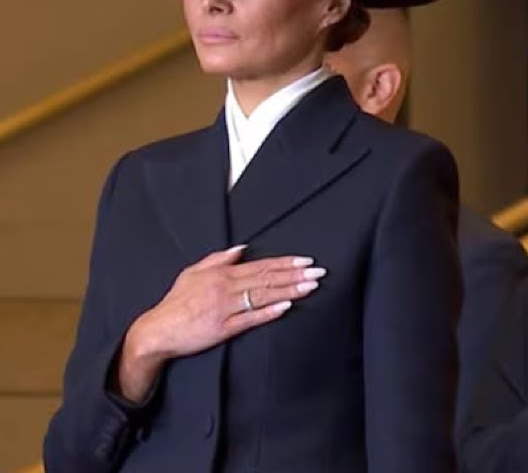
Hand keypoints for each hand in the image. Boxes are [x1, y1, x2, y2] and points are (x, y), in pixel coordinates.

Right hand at [116, 245, 324, 401]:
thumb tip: (242, 248)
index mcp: (220, 275)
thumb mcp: (193, 273)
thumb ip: (219, 259)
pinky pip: (250, 319)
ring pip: (262, 297)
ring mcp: (225, 310)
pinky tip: (286, 308)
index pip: (260, 266)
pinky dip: (268, 313)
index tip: (305, 261)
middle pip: (266, 279)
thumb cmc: (176, 303)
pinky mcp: (223, 329)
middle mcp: (225, 289)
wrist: (157, 331)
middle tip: (318, 272)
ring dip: (289, 291)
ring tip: (310, 287)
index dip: (285, 263)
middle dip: (295, 275)